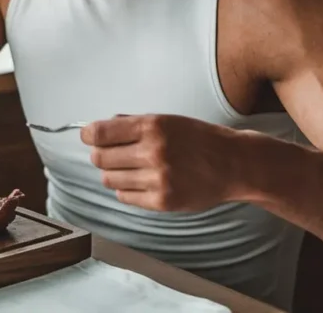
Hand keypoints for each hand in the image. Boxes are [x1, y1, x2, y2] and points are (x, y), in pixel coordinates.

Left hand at [81, 114, 244, 211]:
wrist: (233, 164)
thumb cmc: (198, 139)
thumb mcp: (167, 120)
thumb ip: (132, 123)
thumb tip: (96, 128)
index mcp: (152, 126)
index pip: (100, 133)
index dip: (89, 135)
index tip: (89, 136)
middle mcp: (153, 152)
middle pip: (100, 158)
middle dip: (101, 155)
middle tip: (111, 154)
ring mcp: (157, 179)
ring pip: (110, 180)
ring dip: (113, 174)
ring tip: (128, 169)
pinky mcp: (162, 201)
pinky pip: (125, 197)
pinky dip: (126, 190)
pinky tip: (140, 182)